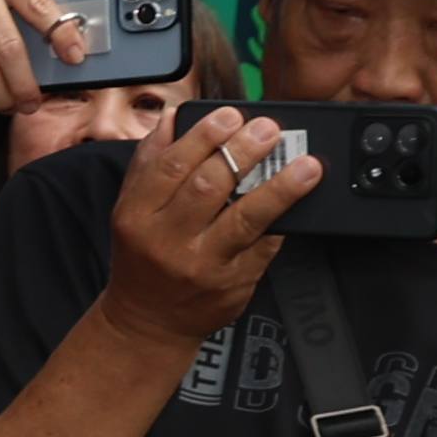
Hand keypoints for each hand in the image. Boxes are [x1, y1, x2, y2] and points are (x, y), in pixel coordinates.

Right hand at [90, 102, 313, 351]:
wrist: (148, 322)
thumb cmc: (143, 257)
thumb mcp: (130, 208)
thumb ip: (150, 162)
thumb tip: (174, 117)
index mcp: (137, 214)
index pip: (172, 165)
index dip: (205, 136)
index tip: (231, 115)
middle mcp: (167, 240)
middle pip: (209, 186)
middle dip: (244, 152)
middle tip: (270, 129)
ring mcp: (202, 265)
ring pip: (245, 217)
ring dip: (280, 187)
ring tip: (307, 164)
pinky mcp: (232, 284)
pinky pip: (263, 246)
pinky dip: (282, 219)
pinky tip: (301, 200)